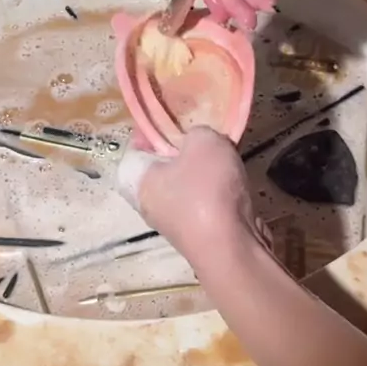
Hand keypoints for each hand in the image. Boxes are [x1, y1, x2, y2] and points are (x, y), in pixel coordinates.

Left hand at [118, 126, 267, 267]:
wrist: (232, 248)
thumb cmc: (207, 190)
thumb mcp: (203, 141)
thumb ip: (196, 132)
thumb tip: (196, 141)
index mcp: (134, 178)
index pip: (135, 143)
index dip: (154, 126)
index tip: (177, 117)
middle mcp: (146, 201)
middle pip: (160, 165)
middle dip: (181, 149)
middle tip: (202, 137)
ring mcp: (171, 221)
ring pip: (183, 184)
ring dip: (202, 171)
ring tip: (222, 156)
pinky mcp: (196, 234)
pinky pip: (202, 202)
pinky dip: (215, 191)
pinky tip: (232, 183)